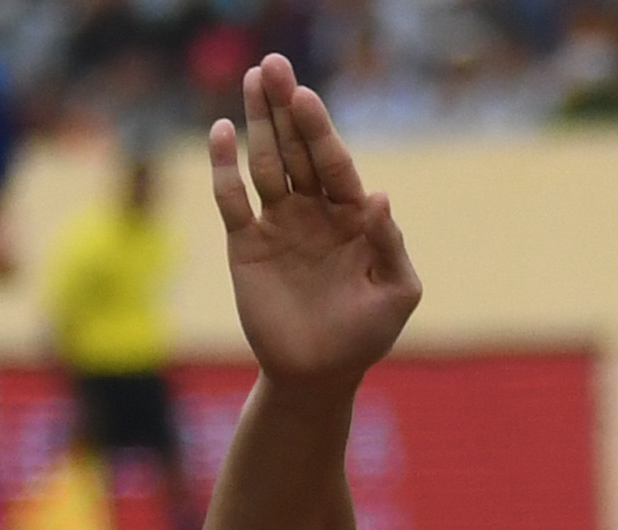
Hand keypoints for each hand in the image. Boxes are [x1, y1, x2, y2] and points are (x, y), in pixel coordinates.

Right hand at [206, 54, 418, 389]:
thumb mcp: (396, 294)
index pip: (334, 163)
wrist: (317, 376)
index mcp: (351, 215)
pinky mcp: (246, 246)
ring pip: (265, 164)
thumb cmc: (365, 336)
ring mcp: (278, 224)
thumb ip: (390, 246)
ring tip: (252, 79)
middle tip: (273, 65)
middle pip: (297, 150)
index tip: (305, 97)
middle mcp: (313, 210)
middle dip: (286, 108)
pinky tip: (221, 133)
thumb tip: (378, 197)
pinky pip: (232, 201)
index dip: (320, 131)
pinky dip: (224, 169)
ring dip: (258, 122)